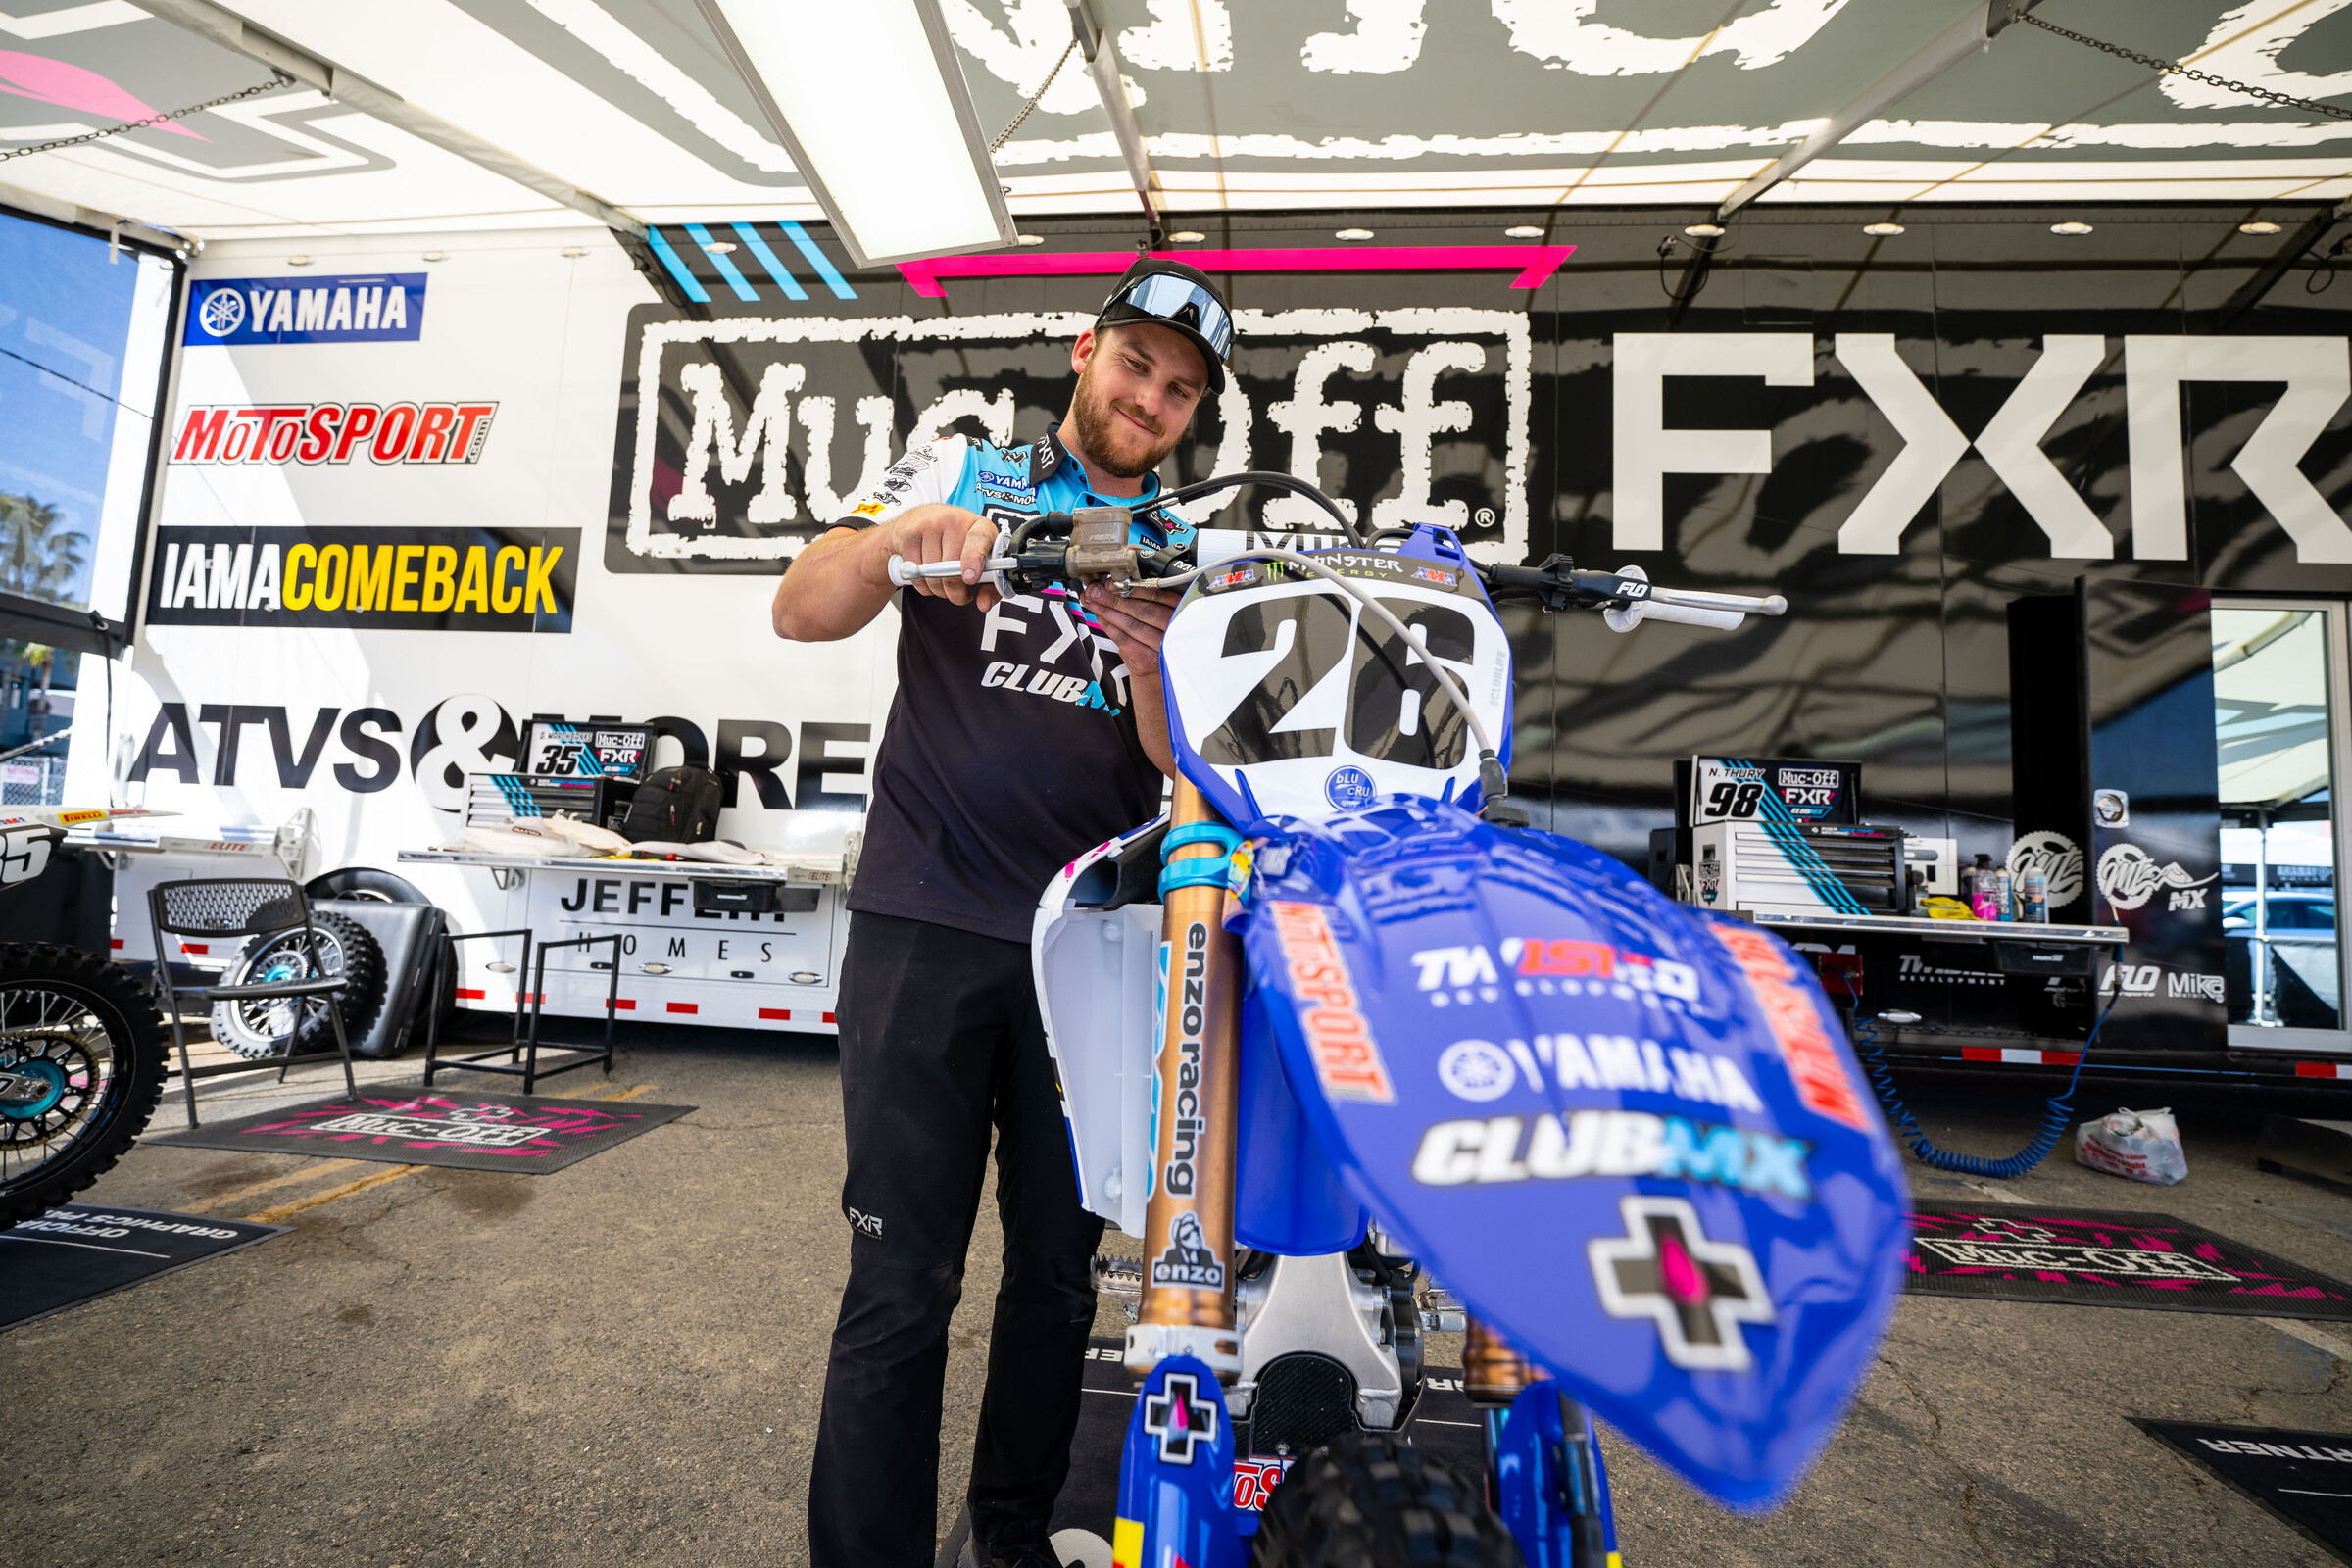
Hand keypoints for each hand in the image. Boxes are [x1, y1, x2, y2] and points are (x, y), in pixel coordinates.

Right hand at [876, 503, 999, 609]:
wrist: (921, 519)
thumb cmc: (957, 541)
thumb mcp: (980, 557)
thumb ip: (989, 584)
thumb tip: (984, 603)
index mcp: (979, 525)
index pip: (979, 539)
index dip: (974, 560)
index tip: (970, 578)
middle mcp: (955, 520)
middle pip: (952, 568)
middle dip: (956, 592)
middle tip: (959, 594)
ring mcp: (930, 525)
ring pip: (932, 575)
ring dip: (938, 589)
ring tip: (943, 582)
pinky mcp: (910, 535)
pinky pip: (916, 573)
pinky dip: (922, 585)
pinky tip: (928, 576)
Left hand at [1082, 581, 1180, 672]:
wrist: (1156, 669)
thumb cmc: (1154, 635)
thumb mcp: (1155, 612)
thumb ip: (1138, 598)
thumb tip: (1109, 586)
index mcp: (1179, 609)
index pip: (1155, 595)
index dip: (1130, 588)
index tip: (1111, 584)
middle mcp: (1174, 627)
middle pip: (1142, 610)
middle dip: (1114, 599)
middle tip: (1095, 592)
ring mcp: (1163, 644)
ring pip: (1132, 625)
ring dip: (1108, 612)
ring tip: (1093, 603)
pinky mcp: (1150, 658)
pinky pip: (1125, 640)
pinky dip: (1110, 627)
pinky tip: (1101, 618)